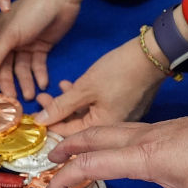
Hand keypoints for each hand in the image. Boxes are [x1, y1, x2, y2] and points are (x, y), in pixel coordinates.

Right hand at [0, 0, 80, 100]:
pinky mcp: (41, 48)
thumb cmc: (30, 11)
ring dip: (26, 83)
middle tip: (13, 102)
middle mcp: (7, 42)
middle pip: (5, 69)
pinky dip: (40, 75)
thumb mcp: (9, 36)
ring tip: (31, 96)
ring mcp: (24, 45)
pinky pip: (38, 65)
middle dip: (9, 84)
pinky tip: (43, 84)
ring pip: (22, 69)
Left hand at [32, 36, 167, 135]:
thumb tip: (40, 121)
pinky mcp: (124, 104)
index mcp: (104, 129)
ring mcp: (120, 115)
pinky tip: (71, 85)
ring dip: (69, 102)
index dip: (50, 123)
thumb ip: (61, 106)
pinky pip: (98, 105)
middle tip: (41, 98)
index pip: (68, 134)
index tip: (34, 113)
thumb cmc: (119, 71)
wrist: (153, 53)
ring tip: (55, 90)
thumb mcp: (84, 88)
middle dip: (57, 110)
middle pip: (77, 124)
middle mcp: (113, 127)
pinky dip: (83, 97)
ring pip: (86, 113)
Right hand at [42, 96, 187, 187]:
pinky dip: (109, 138)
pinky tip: (120, 150)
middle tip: (48, 161)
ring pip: (110, 129)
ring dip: (86, 138)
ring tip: (72, 149)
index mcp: (145, 157)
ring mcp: (159, 130)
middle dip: (67, 147)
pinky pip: (128, 130)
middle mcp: (145, 139)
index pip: (92, 164)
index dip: (66, 178)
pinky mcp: (173, 129)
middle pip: (93, 137)